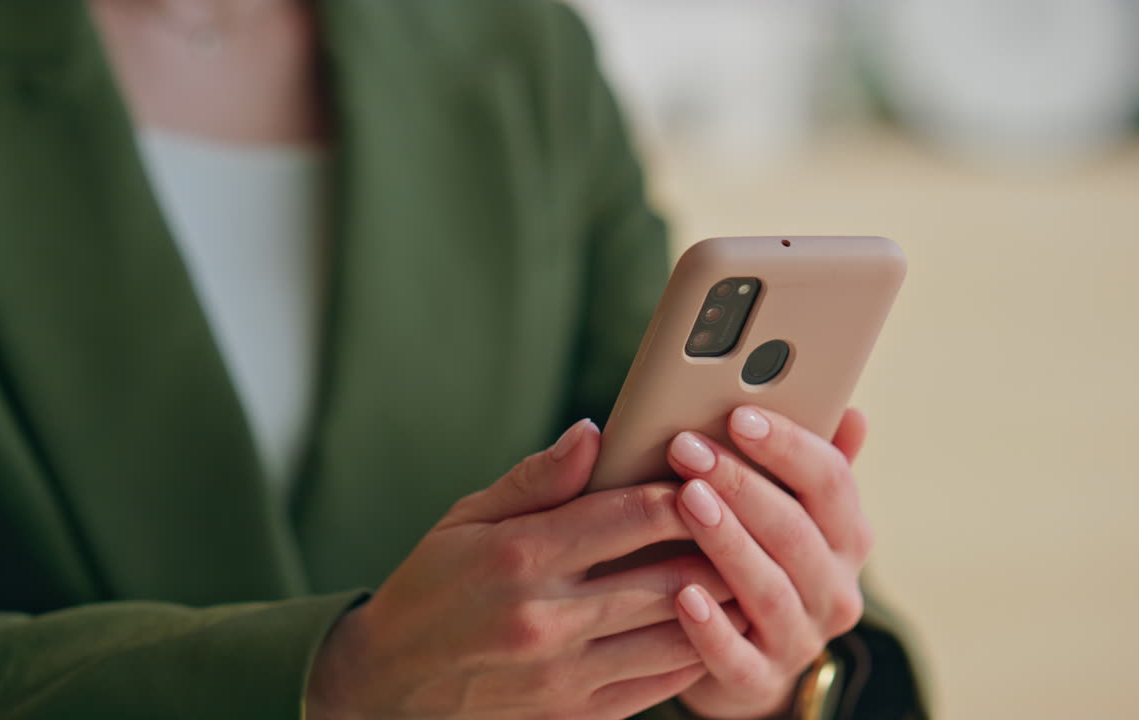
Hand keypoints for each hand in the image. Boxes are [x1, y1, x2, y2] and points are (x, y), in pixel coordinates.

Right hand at [306, 419, 736, 719]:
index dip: (682, 493)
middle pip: (667, 579)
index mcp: (520, 558)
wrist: (386, 688)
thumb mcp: (464, 522)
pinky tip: (708, 626)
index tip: (712, 473)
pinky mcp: (575, 716)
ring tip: (746, 571)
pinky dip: (694, 653)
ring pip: (676, 637)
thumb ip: (535, 481)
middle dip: (719, 548)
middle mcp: (547, 619)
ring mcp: (565, 676)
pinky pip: (658, 686)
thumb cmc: (427, 591)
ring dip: (719, 604)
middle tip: (752, 521)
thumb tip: (593, 435)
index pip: (628, 517)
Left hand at [665, 407, 871, 718]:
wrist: (741, 662)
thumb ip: (808, 467)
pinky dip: (710, 627)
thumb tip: (853, 413)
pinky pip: (737, 656)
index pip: (831, 482)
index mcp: (845, 537)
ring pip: (769, 588)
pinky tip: (681, 595)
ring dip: (727, 541)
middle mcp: (834, 589)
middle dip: (741, 484)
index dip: (787, 446)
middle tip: (688, 448)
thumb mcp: (786, 513)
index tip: (739, 415)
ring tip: (685, 501)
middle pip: (795, 530)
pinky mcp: (759, 681)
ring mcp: (799, 639)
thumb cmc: (756, 561)